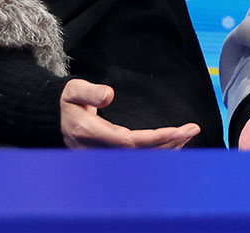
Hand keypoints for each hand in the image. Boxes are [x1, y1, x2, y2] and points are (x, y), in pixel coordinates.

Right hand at [60, 79, 198, 148]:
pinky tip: (175, 143)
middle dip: (168, 143)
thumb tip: (109, 95)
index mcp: (90, 134)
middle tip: (192, 129)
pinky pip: (138, 158)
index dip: (154, 139)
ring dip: (167, 148)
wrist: (56, 119)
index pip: (128, 142)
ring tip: (189, 133)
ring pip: (141, 159)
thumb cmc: (68, 102)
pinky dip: (158, 151)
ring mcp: (104, 157)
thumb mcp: (73, 90)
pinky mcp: (111, 157)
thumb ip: (89, 92)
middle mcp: (98, 151)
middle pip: (139, 154)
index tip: (177, 131)